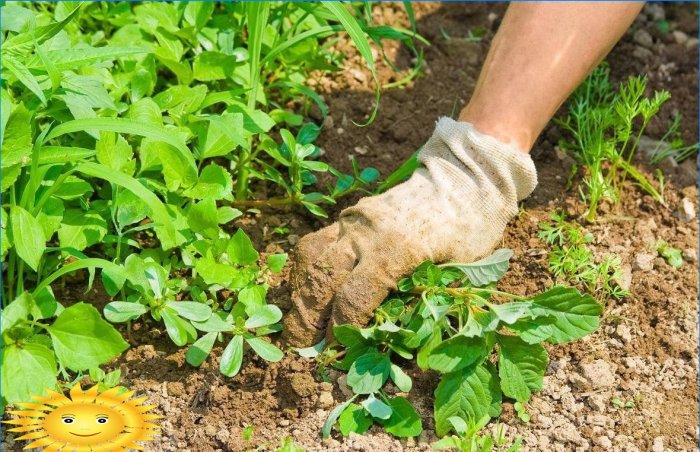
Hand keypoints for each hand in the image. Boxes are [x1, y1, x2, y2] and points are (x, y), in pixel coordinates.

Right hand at [283, 118, 537, 345]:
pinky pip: (317, 242)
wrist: (465, 177)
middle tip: (305, 345)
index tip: (337, 350)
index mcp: (397, 250)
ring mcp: (354, 220)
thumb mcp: (461, 271)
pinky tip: (310, 289)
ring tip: (301, 319)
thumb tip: (390, 339)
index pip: (353, 298)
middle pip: (321, 279)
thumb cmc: (471, 229)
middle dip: (307, 317)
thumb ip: (425, 301)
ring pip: (310, 257)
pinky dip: (307, 269)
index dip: (341, 330)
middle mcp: (367, 233)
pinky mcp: (350, 215)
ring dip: (300, 292)